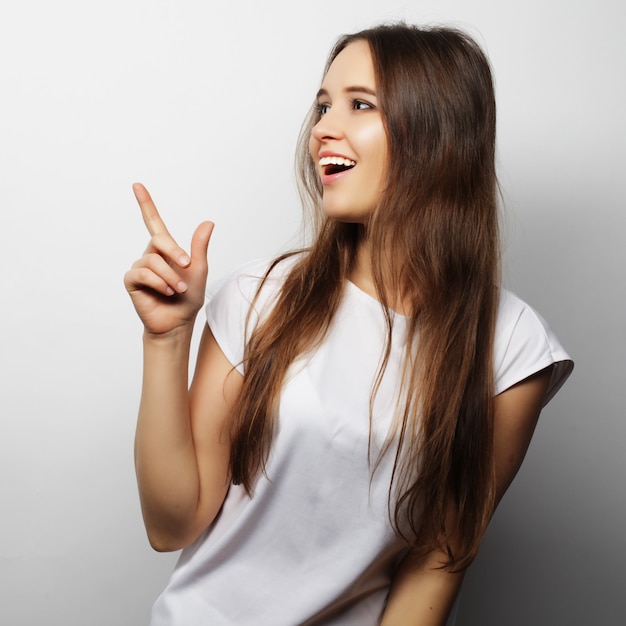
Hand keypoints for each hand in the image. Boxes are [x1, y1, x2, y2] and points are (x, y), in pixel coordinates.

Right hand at [124, 183, 213, 336]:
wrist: (178, 321)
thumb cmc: (189, 298)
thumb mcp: (199, 270)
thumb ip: (199, 246)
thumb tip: (208, 222)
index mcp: (166, 249)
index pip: (153, 222)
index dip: (145, 203)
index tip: (137, 185)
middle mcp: (151, 255)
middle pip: (159, 240)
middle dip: (175, 252)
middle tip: (187, 266)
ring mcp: (140, 267)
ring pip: (153, 260)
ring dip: (170, 275)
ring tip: (178, 289)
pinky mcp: (132, 280)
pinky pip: (142, 273)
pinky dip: (158, 282)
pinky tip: (165, 292)